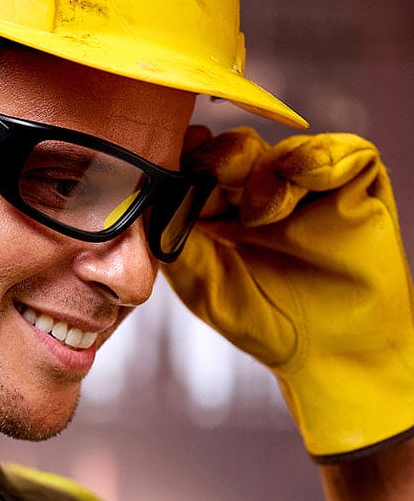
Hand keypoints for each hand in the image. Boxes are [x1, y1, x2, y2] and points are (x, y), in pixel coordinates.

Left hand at [163, 127, 413, 458]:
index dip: (188, 161)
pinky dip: (319, 160)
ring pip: (282, 150)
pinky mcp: (354, 185)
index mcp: (218, 210)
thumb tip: (147, 199)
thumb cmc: (259, 320)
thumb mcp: (204, 284)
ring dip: (267, 171)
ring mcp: (306, 186)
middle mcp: (258, 191)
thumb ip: (175, 240)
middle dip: (223, 160)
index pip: (198, 169)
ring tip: (261, 214)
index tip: (182, 158)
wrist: (325, 351)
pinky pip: (342, 154)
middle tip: (218, 176)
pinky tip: (302, 177)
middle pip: (236, 150)